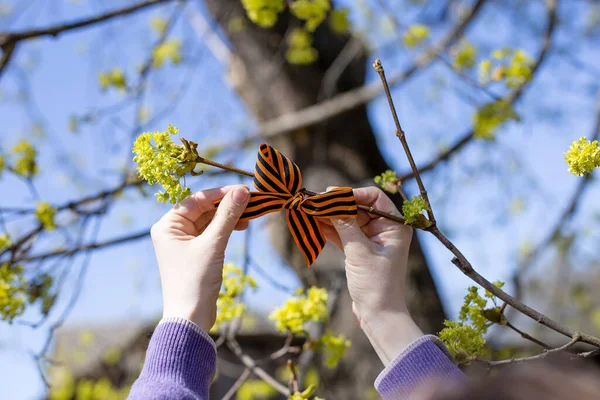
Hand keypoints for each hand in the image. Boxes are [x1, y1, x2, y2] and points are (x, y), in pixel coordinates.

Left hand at [150, 185, 249, 330]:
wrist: (190, 318)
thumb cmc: (195, 280)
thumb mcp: (213, 244)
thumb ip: (227, 215)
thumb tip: (242, 191)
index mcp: (168, 225)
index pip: (197, 199)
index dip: (221, 193)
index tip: (245, 189)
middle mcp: (173, 231)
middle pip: (204, 208)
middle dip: (228, 204)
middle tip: (252, 201)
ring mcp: (184, 243)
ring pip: (210, 220)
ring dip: (229, 216)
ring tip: (251, 215)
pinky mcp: (196, 254)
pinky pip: (212, 233)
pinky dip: (226, 228)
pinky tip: (242, 226)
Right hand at [319, 187, 423, 364]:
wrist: (379, 316)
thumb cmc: (376, 284)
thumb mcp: (359, 251)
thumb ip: (344, 225)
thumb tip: (328, 202)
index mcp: (394, 226)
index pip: (373, 197)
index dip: (351, 193)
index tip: (330, 194)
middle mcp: (385, 230)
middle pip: (357, 207)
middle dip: (335, 205)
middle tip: (313, 201)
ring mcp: (372, 241)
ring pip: (348, 221)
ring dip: (329, 216)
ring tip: (308, 210)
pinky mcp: (360, 251)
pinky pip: (343, 234)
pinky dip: (330, 230)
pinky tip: (313, 224)